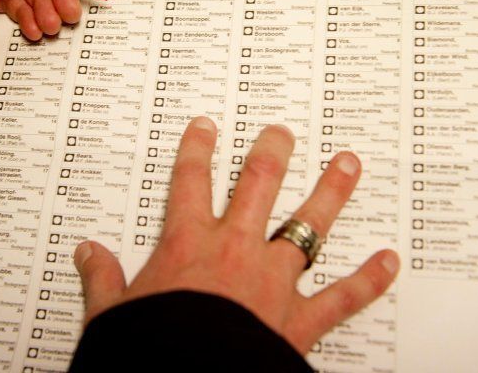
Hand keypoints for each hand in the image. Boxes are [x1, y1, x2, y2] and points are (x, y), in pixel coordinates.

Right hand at [73, 117, 398, 353]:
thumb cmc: (155, 347)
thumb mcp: (114, 314)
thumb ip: (103, 281)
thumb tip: (88, 256)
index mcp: (188, 244)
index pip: (190, 182)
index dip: (197, 150)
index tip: (206, 129)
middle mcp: (236, 250)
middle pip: (258, 186)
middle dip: (272, 153)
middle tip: (281, 133)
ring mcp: (273, 280)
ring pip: (309, 226)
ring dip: (331, 193)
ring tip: (346, 165)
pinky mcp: (300, 319)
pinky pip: (342, 297)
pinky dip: (369, 280)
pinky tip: (389, 262)